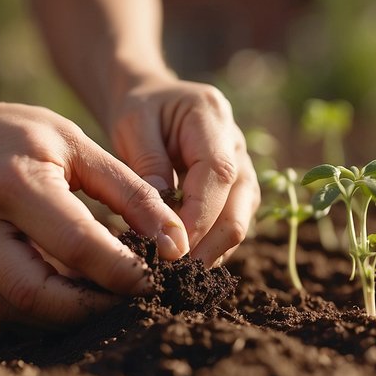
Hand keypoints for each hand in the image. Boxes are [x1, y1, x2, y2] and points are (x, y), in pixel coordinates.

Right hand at [0, 90, 189, 324]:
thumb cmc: (5, 133)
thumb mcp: (71, 142)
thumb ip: (127, 190)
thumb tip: (175, 241)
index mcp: (14, 183)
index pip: (78, 244)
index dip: (125, 271)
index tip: (159, 277)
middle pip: (40, 294)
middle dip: (93, 308)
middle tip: (132, 300)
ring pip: (15, 312)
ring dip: (66, 316)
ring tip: (104, 298)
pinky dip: (36, 312)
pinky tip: (65, 296)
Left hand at [106, 74, 259, 264]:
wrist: (154, 99)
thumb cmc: (141, 109)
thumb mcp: (132, 124)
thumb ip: (148, 165)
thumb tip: (162, 217)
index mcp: (212, 118)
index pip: (219, 174)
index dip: (200, 215)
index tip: (172, 248)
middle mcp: (237, 144)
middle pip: (242, 204)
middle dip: (212, 244)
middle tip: (176, 275)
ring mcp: (243, 167)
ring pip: (241, 219)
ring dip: (212, 250)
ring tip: (178, 276)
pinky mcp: (237, 190)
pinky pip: (231, 223)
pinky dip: (210, 246)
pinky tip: (183, 263)